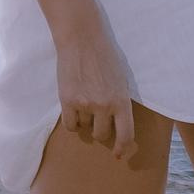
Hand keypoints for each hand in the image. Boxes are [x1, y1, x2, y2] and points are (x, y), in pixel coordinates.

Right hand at [54, 22, 138, 158]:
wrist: (82, 39)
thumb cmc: (105, 56)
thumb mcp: (121, 80)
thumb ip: (120, 102)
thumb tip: (117, 123)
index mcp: (122, 101)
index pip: (126, 135)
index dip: (122, 148)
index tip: (117, 153)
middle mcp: (105, 106)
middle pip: (102, 134)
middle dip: (99, 129)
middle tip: (96, 117)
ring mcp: (85, 104)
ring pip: (84, 127)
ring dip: (84, 120)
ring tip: (84, 100)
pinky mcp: (67, 100)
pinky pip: (70, 125)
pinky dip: (71, 121)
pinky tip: (73, 109)